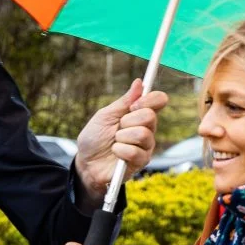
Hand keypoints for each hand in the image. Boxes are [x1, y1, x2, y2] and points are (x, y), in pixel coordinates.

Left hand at [75, 79, 168, 200]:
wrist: (86, 162)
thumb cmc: (95, 138)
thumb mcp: (105, 115)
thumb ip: (124, 101)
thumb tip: (139, 83)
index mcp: (139, 114)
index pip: (158, 100)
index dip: (149, 99)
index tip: (133, 105)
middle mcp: (147, 128)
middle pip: (150, 116)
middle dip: (128, 120)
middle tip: (118, 127)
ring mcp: (146, 146)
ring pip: (143, 134)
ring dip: (122, 137)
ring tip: (114, 142)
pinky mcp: (141, 162)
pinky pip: (135, 152)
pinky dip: (120, 151)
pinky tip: (116, 153)